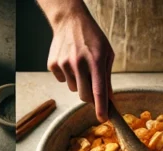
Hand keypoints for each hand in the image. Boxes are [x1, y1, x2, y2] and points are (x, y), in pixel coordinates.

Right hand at [46, 6, 113, 121]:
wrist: (70, 20)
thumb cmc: (92, 37)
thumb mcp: (106, 52)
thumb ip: (107, 76)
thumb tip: (109, 98)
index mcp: (95, 59)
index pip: (99, 90)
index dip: (101, 106)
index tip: (103, 118)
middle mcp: (79, 62)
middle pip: (84, 95)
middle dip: (89, 96)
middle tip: (92, 86)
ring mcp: (64, 64)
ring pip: (72, 88)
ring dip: (78, 83)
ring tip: (79, 65)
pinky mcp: (53, 65)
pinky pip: (62, 80)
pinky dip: (67, 75)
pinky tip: (69, 61)